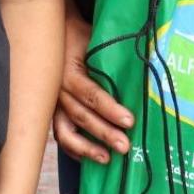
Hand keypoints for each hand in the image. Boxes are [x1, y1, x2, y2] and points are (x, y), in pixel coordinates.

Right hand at [53, 9, 133, 162]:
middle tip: (125, 146)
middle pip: (82, 116)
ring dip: (86, 148)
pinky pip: (60, 134)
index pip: (91, 94)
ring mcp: (54, 104)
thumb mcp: (93, 40)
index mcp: (69, 72)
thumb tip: (142, 68)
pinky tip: (89, 158)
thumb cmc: (78, 37)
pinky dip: (73, 149)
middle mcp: (58, 91)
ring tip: (106, 159)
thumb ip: (110, 58)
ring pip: (67, 132)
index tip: (129, 121)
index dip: (110, 109)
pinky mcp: (53, 111)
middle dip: (104, 133)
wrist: (51, 34)